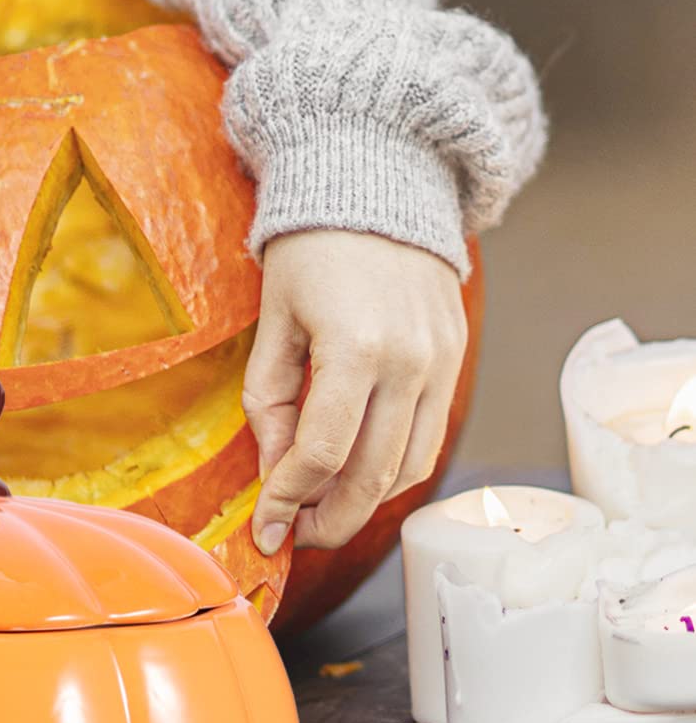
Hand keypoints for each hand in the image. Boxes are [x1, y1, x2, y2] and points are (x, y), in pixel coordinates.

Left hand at [245, 229, 465, 554]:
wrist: (378, 185)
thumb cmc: (311, 250)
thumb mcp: (273, 324)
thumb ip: (268, 403)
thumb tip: (274, 476)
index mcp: (356, 348)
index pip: (321, 454)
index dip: (288, 502)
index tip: (265, 530)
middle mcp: (410, 361)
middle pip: (373, 476)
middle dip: (328, 521)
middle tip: (294, 537)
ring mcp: (443, 362)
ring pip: (409, 468)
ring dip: (364, 504)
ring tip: (320, 510)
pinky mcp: (457, 359)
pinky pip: (430, 438)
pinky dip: (393, 470)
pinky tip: (354, 474)